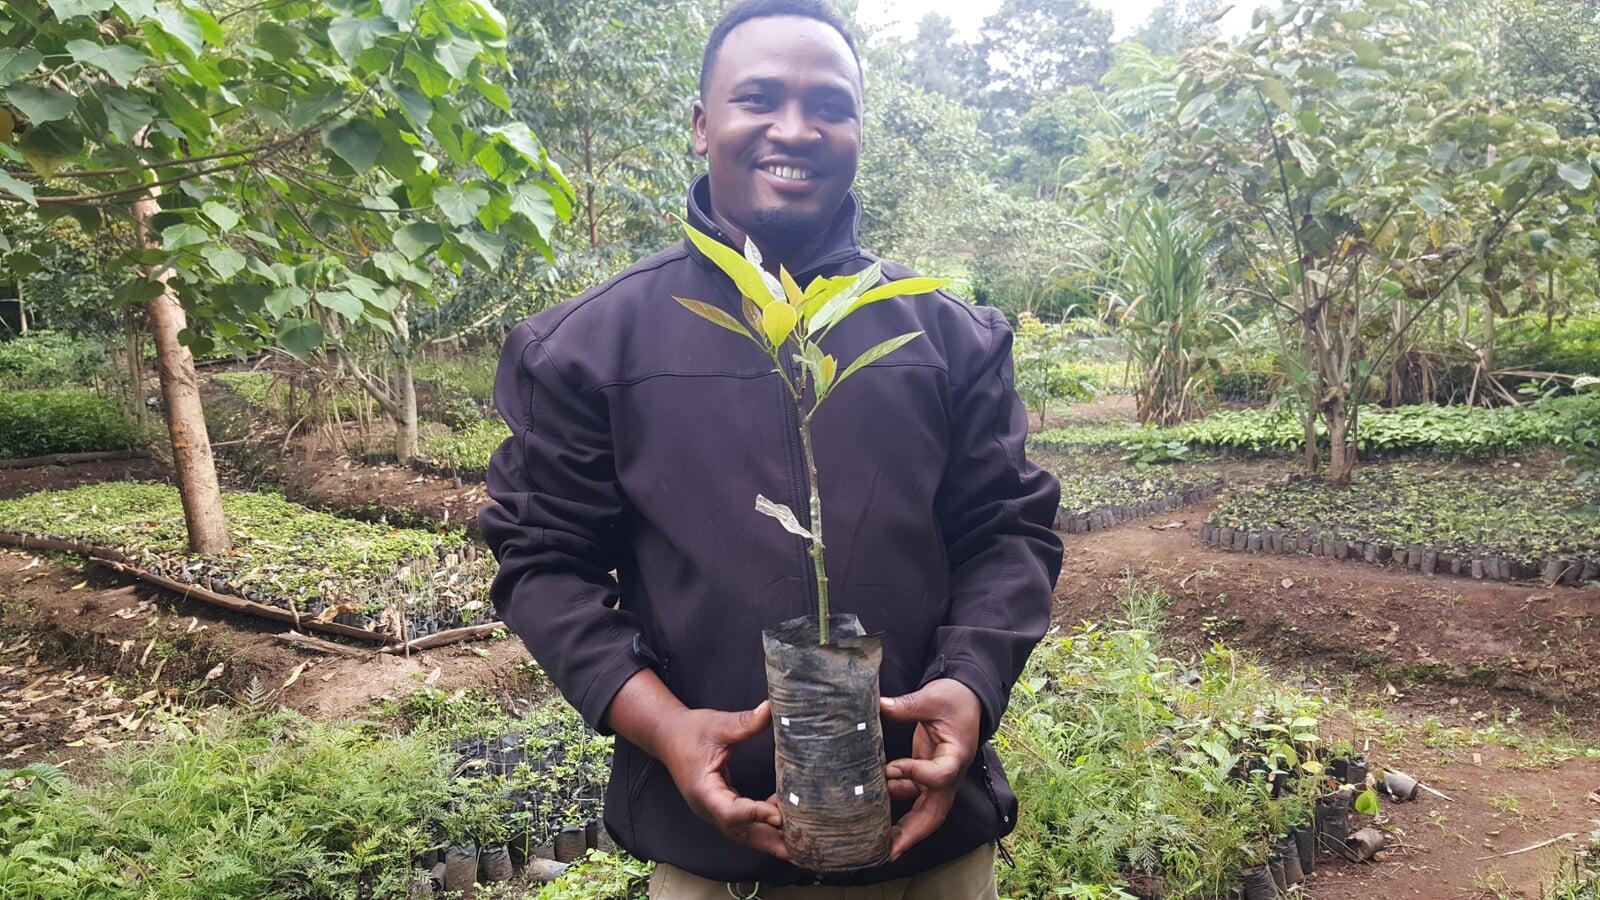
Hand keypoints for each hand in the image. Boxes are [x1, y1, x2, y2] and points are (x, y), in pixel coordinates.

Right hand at [655, 701, 788, 859]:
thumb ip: (744, 723)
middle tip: (802, 851)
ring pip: (746, 833)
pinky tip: (786, 815)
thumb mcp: (716, 725)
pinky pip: (746, 823)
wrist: (668, 736)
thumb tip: (770, 710)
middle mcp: (709, 808)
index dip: (755, 815)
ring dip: (772, 838)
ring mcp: (715, 811)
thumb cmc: (689, 731)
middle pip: (742, 833)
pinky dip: (765, 824)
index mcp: (703, 791)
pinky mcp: (722, 807)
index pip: (730, 812)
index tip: (780, 815)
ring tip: (802, 841)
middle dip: (771, 843)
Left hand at [879, 678, 981, 860]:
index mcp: (957, 755)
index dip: (916, 775)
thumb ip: (907, 705)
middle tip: (887, 851)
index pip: (940, 775)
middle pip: (935, 812)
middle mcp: (950, 774)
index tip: (890, 768)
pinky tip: (874, 814)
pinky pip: (914, 800)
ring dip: (902, 830)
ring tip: (876, 845)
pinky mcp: (928, 778)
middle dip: (912, 833)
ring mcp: (940, 780)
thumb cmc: (955, 698)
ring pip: (925, 813)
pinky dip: (896, 809)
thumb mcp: (933, 697)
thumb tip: (877, 705)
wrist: (967, 700)